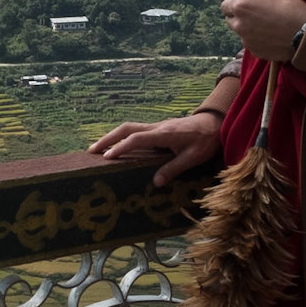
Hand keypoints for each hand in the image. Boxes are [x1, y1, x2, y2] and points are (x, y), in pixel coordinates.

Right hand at [88, 113, 223, 188]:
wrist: (214, 123)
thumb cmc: (205, 141)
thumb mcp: (192, 158)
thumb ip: (173, 169)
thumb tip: (155, 183)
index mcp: (164, 134)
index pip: (137, 139)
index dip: (121, 147)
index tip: (107, 157)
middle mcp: (157, 127)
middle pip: (126, 128)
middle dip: (108, 138)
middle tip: (91, 151)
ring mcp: (157, 126)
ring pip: (129, 127)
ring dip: (112, 136)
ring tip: (98, 149)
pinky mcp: (158, 129)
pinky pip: (136, 130)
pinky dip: (122, 137)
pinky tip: (117, 146)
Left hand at [220, 0, 305, 61]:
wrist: (305, 34)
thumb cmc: (291, 10)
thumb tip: (250, 1)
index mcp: (242, 7)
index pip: (225, 6)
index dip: (233, 5)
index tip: (241, 6)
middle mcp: (240, 25)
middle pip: (230, 21)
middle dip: (239, 18)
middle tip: (254, 17)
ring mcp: (246, 41)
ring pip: (242, 34)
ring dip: (250, 31)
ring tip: (268, 28)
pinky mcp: (255, 52)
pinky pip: (252, 45)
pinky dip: (258, 42)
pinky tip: (272, 38)